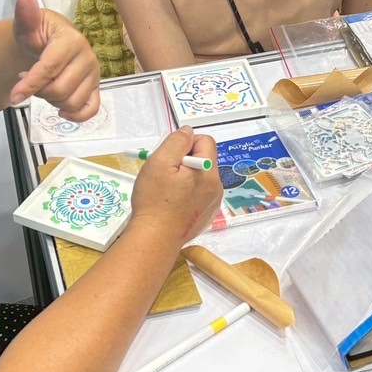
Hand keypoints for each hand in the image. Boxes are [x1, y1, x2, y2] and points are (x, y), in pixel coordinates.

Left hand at [8, 0, 99, 119]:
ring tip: (43, 88)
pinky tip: (60, 110)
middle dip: (39, 92)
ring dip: (52, 101)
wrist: (52, 40)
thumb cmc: (38, 33)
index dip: (30, 83)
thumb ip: (25, 14)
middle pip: (61, 89)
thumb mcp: (27, 25)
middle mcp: (88, 58)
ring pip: (72, 102)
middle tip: (28, 83)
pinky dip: (76, 116)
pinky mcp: (96, 88)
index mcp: (72, 41)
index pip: (50, 68)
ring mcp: (95, 75)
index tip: (14, 95)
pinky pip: (91, 110)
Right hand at [129, 128, 221, 247]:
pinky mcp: (204, 215)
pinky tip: (172, 203)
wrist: (154, 239)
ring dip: (185, 177)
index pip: (205, 141)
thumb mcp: (160, 162)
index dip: (185, 144)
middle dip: (184, 161)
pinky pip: (198, 194)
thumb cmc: (155, 200)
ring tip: (166, 190)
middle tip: (164, 174)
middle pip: (203, 160)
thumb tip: (188, 132)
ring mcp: (212, 203)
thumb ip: (177, 142)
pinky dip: (186, 193)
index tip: (169, 157)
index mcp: (208, 173)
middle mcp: (216, 187)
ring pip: (200, 177)